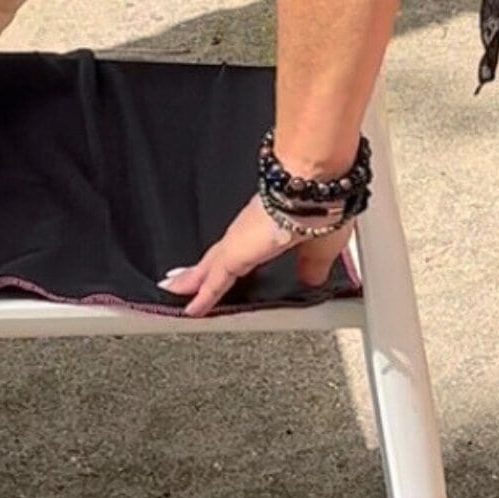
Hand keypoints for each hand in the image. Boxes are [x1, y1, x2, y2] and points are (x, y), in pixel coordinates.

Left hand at [159, 196, 352, 316]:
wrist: (312, 187)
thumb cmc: (323, 206)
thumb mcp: (321, 247)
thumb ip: (312, 265)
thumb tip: (311, 278)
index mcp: (270, 227)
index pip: (244, 251)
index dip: (230, 263)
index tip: (219, 272)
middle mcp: (249, 230)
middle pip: (219, 257)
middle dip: (201, 271)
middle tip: (181, 284)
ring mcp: (238, 240)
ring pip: (210, 266)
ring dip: (193, 281)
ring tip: (175, 293)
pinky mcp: (234, 253)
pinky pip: (213, 280)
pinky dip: (202, 296)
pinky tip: (189, 310)